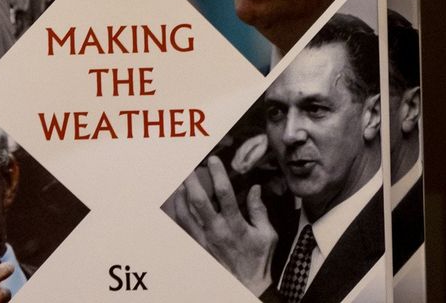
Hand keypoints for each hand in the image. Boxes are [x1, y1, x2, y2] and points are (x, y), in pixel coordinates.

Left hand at [165, 155, 276, 294]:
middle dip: (192, 181)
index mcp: (235, 225)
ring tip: (181, 182)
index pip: (225, 194)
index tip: (213, 159)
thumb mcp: (267, 235)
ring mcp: (205, 241)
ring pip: (186, 215)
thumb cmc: (258, 259)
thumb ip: (259, 210)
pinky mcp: (199, 248)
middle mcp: (217, 231)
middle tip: (189, 166)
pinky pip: (184, 229)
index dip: (218, 174)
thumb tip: (255, 188)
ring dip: (181, 197)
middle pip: (199, 202)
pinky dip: (179, 214)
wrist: (247, 286)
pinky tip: (178, 204)